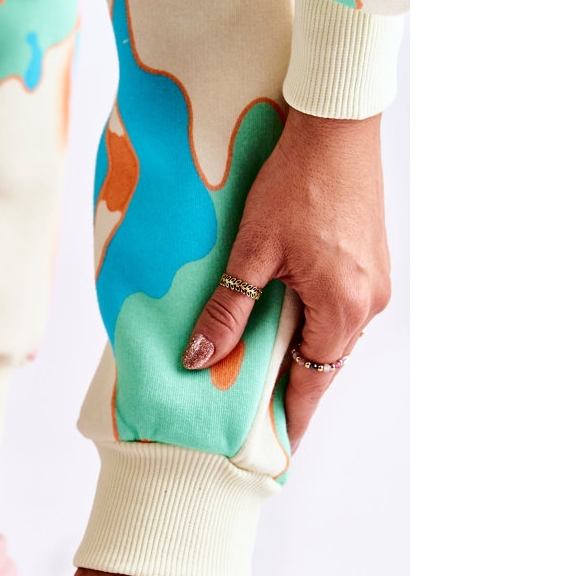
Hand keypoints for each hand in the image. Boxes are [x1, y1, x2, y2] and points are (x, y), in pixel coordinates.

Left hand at [181, 107, 390, 450]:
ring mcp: (374, 283)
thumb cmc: (294, 182)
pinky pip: (338, 312)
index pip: (311, 386)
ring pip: (330, 338)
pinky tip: (280, 323)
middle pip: (322, 366)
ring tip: (258, 372)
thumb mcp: (251, 252)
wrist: (336, 124)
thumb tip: (200, 361)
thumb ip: (228, 311)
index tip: (275, 451)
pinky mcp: (371, 264)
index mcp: (342, 310)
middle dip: (288, 391)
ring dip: (297, 355)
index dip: (289, 420)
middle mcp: (368, 304)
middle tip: (253, 416)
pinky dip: (310, 325)